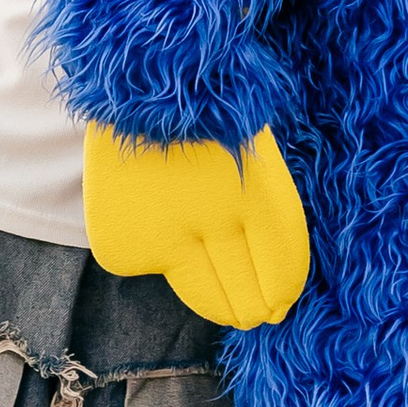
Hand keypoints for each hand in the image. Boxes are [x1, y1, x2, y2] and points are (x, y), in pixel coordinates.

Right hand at [83, 124, 310, 330]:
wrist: (138, 88)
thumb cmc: (204, 119)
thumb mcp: (248, 154)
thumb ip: (259, 207)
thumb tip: (269, 271)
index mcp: (254, 195)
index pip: (277, 264)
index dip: (281, 290)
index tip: (281, 306)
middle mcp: (212, 223)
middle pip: (242, 288)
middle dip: (253, 307)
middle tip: (256, 317)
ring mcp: (166, 236)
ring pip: (202, 293)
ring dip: (219, 304)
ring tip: (230, 310)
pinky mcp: (126, 244)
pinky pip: (147, 265)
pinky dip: (152, 254)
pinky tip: (151, 222)